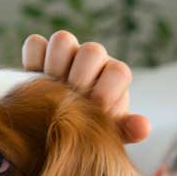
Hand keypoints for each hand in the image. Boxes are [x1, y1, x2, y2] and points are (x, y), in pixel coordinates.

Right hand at [21, 31, 149, 143]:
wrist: (59, 130)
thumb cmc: (90, 132)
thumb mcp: (109, 134)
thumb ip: (126, 129)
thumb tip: (143, 128)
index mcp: (114, 77)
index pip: (118, 72)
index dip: (106, 90)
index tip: (95, 109)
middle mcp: (93, 61)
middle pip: (91, 51)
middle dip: (80, 78)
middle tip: (72, 100)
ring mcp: (67, 54)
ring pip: (62, 40)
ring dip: (56, 65)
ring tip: (51, 90)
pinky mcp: (40, 55)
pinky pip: (35, 44)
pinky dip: (33, 60)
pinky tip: (34, 82)